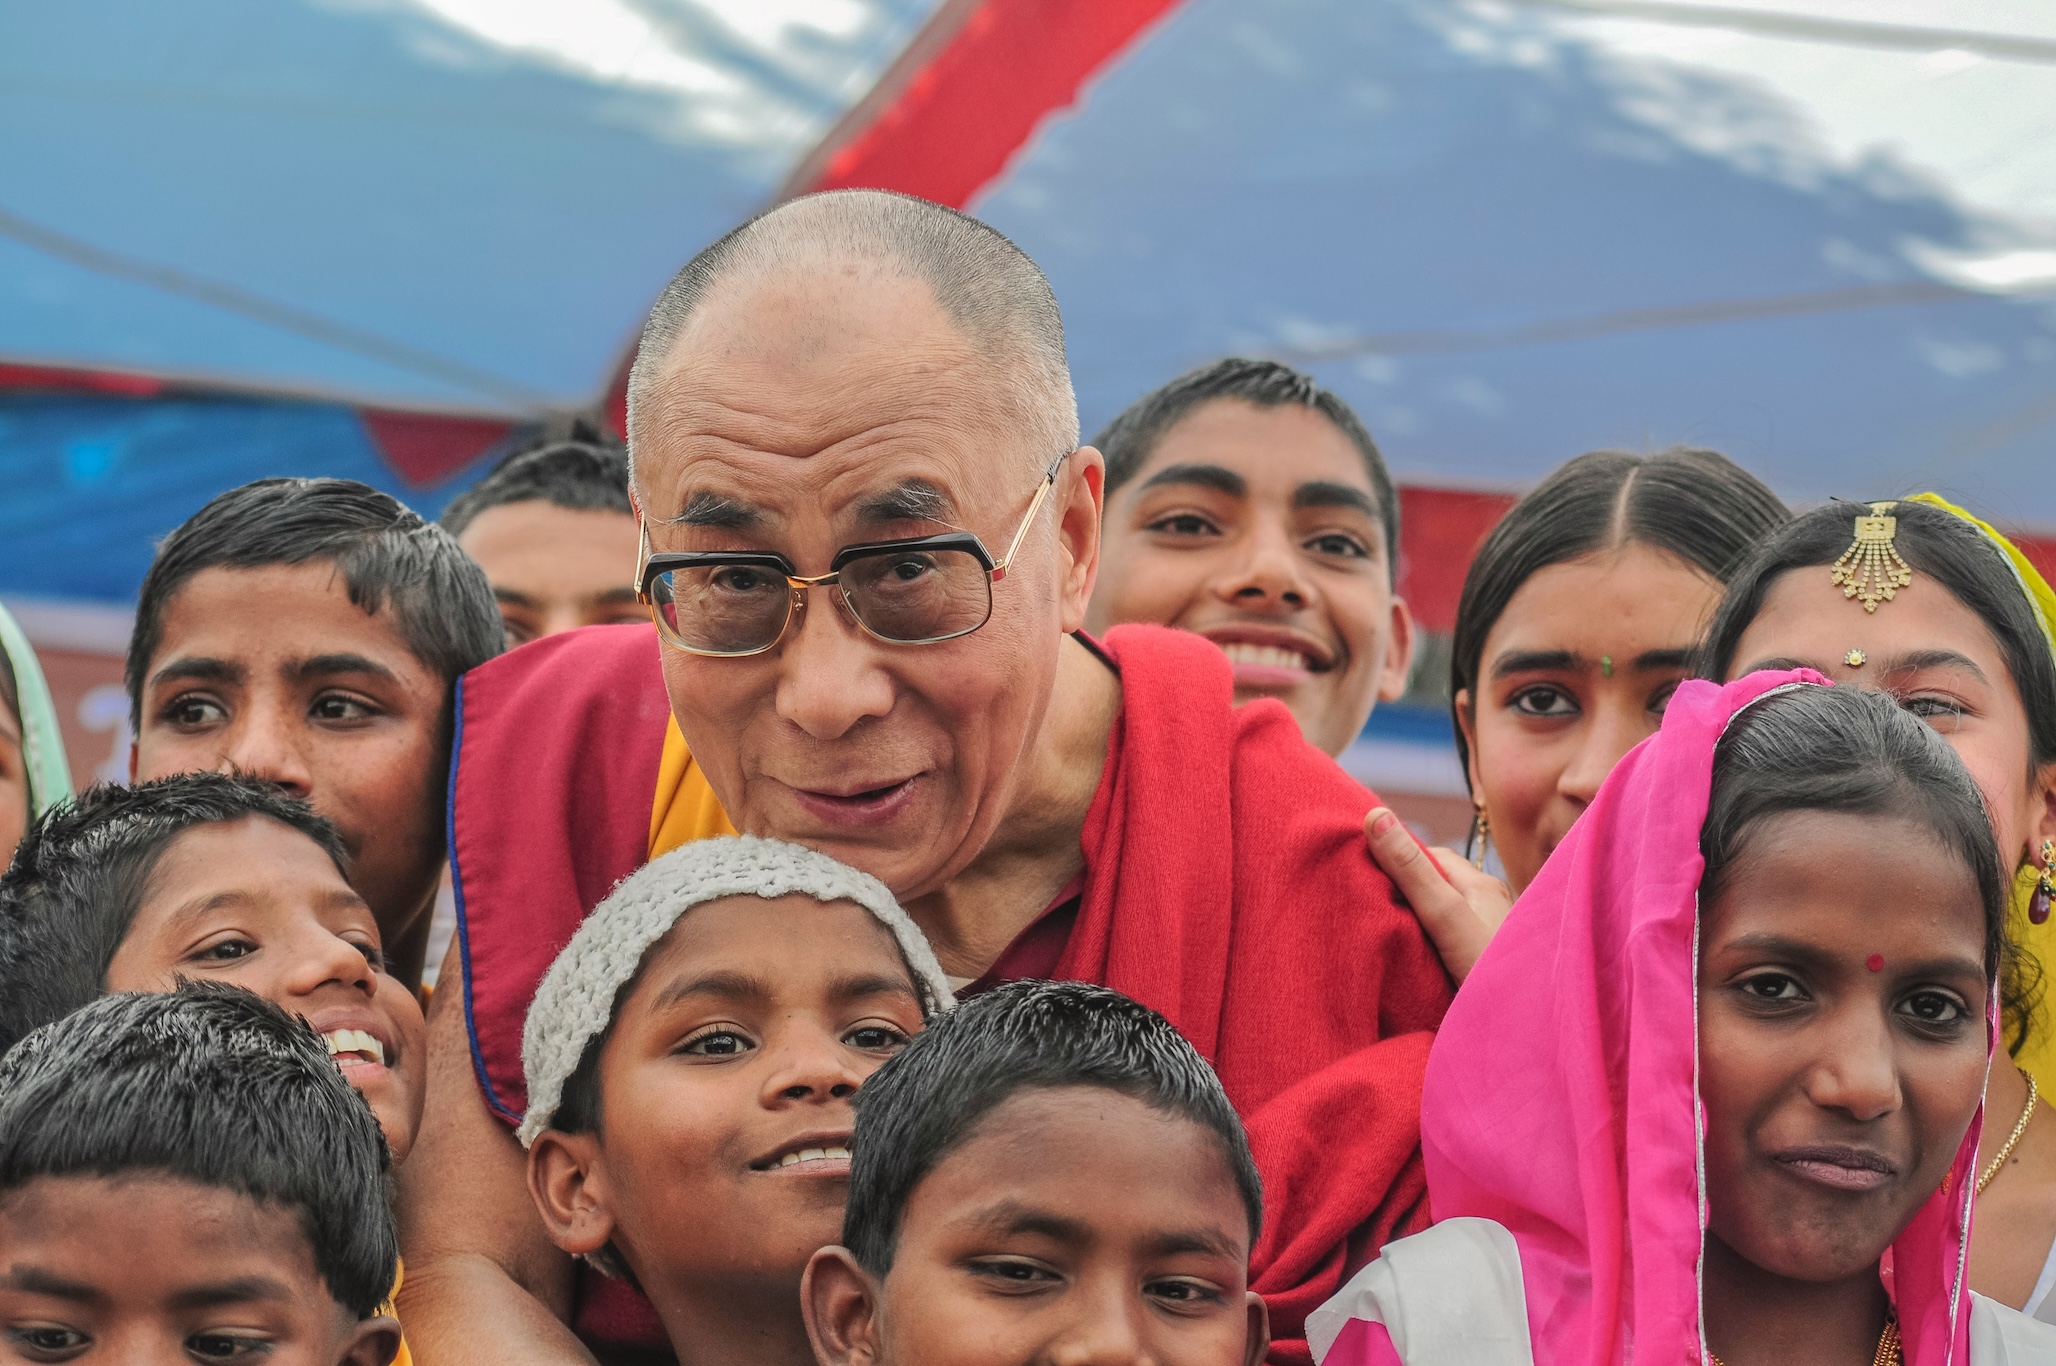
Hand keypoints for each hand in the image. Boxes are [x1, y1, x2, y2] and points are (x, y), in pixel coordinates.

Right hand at [1363, 806, 1512, 984]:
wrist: (1532, 1046)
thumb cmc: (1498, 977)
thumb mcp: (1447, 919)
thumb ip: (1411, 872)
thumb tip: (1374, 816)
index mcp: (1483, 887)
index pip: (1428, 857)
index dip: (1392, 858)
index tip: (1355, 868)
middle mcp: (1489, 910)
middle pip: (1433, 888)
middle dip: (1398, 890)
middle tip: (1358, 902)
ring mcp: (1487, 942)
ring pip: (1440, 920)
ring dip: (1410, 924)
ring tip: (1375, 934)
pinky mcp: (1482, 971)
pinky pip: (1445, 948)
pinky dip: (1423, 950)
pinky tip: (1406, 966)